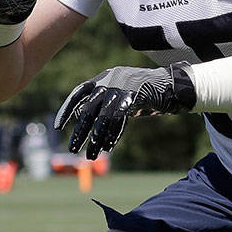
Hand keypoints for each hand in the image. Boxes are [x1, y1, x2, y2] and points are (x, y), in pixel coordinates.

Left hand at [54, 64, 195, 158]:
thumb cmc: (144, 93)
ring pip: (104, 117)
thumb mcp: (120, 95)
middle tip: (73, 148)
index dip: (67, 109)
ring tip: (90, 155)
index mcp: (104, 76)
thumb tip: (83, 117)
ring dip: (97, 138)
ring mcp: (123, 86)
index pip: (79, 92)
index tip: (58, 127)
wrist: (173, 85)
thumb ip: (103, 103)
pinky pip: (120, 119)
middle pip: (89, 108)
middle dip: (80, 130)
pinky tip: (109, 146)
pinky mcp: (135, 96)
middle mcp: (111, 79)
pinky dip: (114, 134)